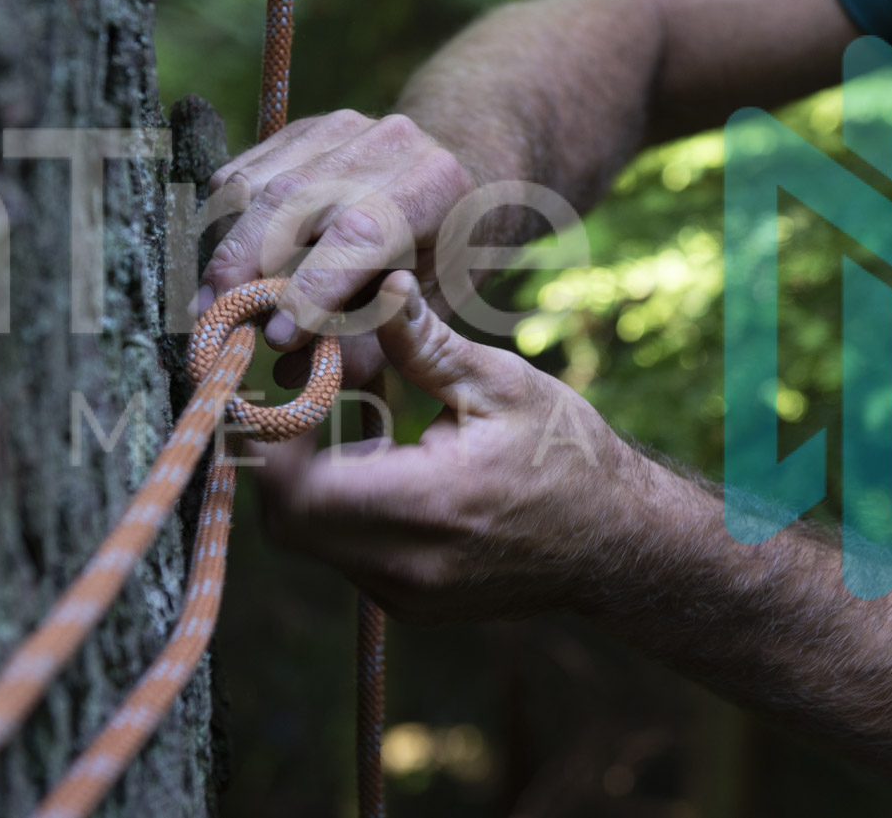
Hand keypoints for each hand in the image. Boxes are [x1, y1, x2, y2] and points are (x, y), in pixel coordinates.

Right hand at [195, 110, 475, 387]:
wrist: (462, 178)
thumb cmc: (445, 256)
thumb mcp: (431, 304)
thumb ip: (373, 342)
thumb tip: (293, 374)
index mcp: (434, 186)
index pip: (359, 233)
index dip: (311, 287)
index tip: (275, 338)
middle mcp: (389, 143)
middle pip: (292, 199)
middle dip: (244, 264)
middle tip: (215, 319)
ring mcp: (342, 127)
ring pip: (257, 184)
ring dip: (226, 247)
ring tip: (214, 300)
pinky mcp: (304, 129)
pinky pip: (244, 173)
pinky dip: (225, 222)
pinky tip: (227, 263)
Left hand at [248, 271, 661, 623]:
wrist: (617, 543)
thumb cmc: (567, 454)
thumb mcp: (502, 383)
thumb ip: (425, 344)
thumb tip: (379, 288)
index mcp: (431, 502)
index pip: (299, 488)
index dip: (273, 436)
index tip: (292, 382)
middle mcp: (408, 563)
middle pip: (286, 520)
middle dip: (279, 456)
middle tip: (302, 395)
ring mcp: (406, 594)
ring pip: (308, 541)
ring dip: (306, 481)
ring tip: (341, 422)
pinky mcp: (409, 604)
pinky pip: (343, 555)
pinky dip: (337, 508)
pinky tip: (373, 464)